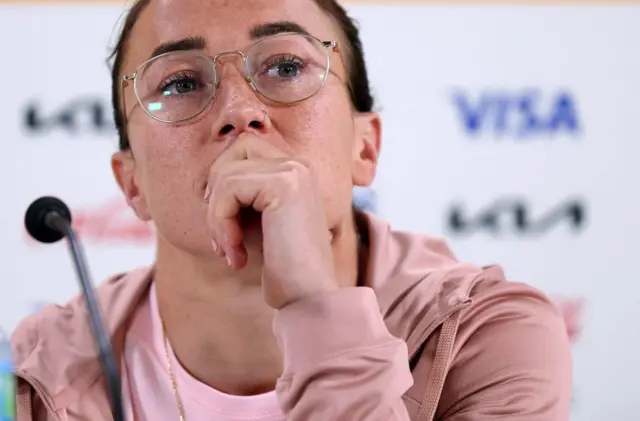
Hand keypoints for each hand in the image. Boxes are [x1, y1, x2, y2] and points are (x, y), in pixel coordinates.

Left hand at [205, 134, 338, 308]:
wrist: (308, 297)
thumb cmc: (281, 266)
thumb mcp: (256, 222)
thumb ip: (241, 195)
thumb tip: (207, 183)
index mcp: (296, 171)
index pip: (244, 150)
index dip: (224, 183)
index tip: (223, 225)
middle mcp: (298, 165)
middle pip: (236, 150)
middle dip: (217, 192)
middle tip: (221, 236)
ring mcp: (293, 172)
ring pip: (226, 173)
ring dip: (216, 217)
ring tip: (229, 251)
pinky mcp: (284, 185)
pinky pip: (229, 189)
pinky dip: (221, 223)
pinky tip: (235, 254)